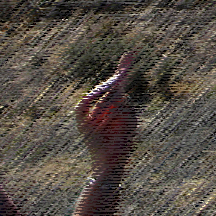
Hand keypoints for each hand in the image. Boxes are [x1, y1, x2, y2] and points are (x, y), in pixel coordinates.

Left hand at [76, 51, 137, 177]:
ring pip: (117, 96)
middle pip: (117, 86)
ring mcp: (128, 113)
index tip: (130, 53)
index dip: (123, 67)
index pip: (117, 82)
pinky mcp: (132, 121)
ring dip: (104, 105)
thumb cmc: (94, 142)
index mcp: (110, 104)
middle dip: (107, 89)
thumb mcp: (83, 119)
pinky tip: (103, 124)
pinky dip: (110, 113)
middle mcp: (122, 106)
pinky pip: (122, 107)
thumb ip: (85, 103)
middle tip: (96, 100)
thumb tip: (94, 92)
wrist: (104, 162)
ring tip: (96, 119)